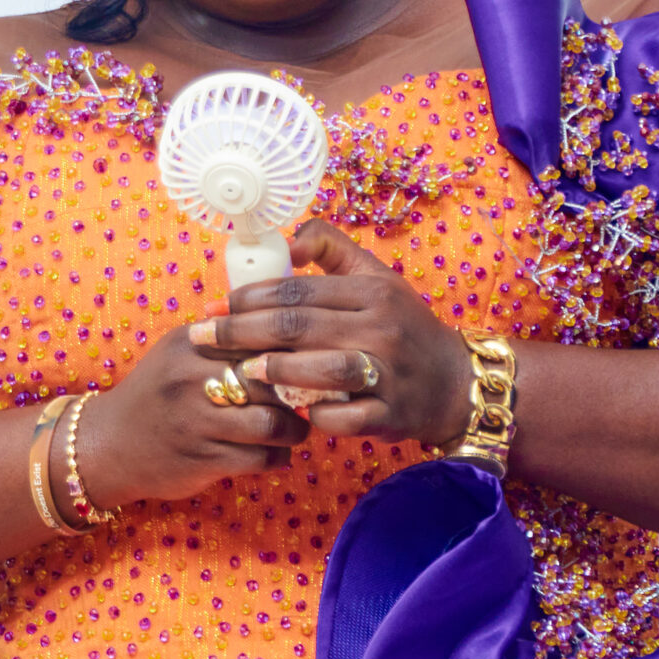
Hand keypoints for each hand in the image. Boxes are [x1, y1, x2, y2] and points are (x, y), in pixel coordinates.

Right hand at [68, 323, 309, 510]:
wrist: (107, 445)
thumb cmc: (156, 395)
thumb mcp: (178, 352)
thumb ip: (224, 337)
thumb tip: (285, 324)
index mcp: (192, 343)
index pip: (259, 336)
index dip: (293, 349)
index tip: (309, 359)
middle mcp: (192, 378)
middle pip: (271, 378)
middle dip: (300, 391)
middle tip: (311, 397)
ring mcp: (197, 421)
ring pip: (273, 423)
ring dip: (296, 429)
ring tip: (297, 429)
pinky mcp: (202, 460)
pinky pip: (261, 458)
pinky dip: (279, 457)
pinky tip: (277, 453)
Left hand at [188, 219, 474, 445]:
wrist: (454, 383)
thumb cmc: (402, 327)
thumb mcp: (376, 277)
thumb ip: (331, 250)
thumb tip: (285, 242)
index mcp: (373, 291)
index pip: (299, 289)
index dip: (250, 297)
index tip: (217, 306)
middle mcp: (382, 328)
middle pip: (299, 326)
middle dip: (242, 331)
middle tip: (205, 337)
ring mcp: (388, 373)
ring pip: (324, 369)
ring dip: (278, 370)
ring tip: (245, 371)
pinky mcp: (391, 414)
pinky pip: (346, 416)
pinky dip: (316, 414)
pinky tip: (291, 411)